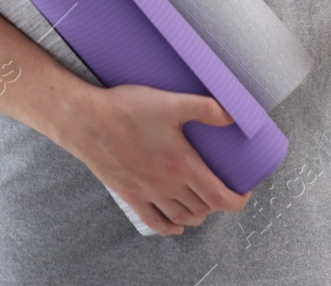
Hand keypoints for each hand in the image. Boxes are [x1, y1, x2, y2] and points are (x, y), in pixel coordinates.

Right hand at [66, 84, 251, 235]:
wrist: (87, 121)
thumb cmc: (127, 110)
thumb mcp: (172, 103)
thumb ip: (206, 109)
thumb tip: (235, 115)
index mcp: (183, 165)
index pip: (219, 196)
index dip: (237, 200)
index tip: (244, 193)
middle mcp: (167, 185)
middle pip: (203, 208)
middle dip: (219, 202)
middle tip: (224, 188)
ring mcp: (148, 193)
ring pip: (182, 217)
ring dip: (198, 213)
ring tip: (204, 202)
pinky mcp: (130, 195)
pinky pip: (154, 222)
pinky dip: (170, 227)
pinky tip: (176, 224)